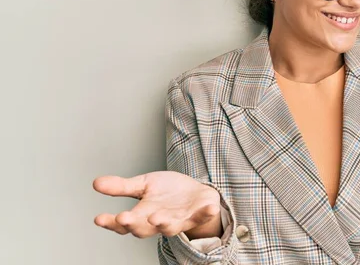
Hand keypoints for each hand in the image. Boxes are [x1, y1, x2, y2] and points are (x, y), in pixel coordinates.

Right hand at [93, 171, 221, 238]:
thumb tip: (96, 183)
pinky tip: (211, 208)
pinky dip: (206, 213)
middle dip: (134, 224)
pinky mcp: (199, 215)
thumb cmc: (168, 192)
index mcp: (142, 216)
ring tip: (156, 217)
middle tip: (124, 218)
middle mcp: (159, 222)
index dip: (111, 223)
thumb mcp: (143, 185)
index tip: (98, 218)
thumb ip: (122, 187)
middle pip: (143, 229)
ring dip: (164, 223)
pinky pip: (203, 216)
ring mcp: (180, 220)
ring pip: (170, 227)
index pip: (123, 223)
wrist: (195, 192)